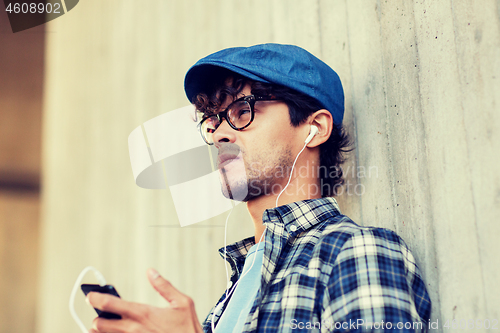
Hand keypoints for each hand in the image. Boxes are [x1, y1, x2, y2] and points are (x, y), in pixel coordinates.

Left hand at [87, 268, 202, 332]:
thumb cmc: (187, 329)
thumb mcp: (182, 303)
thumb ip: (164, 286)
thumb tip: (151, 272)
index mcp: (143, 313)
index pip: (111, 304)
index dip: (96, 298)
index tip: (90, 296)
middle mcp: (134, 329)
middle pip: (99, 324)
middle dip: (98, 318)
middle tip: (101, 314)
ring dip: (99, 332)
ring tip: (101, 327)